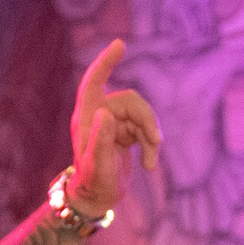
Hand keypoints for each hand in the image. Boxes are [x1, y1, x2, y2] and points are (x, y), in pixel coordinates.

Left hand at [64, 39, 161, 215]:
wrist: (97, 198)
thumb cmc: (94, 182)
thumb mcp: (98, 164)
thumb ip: (101, 140)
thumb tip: (107, 113)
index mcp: (87, 116)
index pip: (95, 81)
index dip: (106, 62)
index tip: (120, 45)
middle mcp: (100, 115)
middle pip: (130, 101)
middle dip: (146, 119)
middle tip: (156, 141)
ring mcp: (113, 123)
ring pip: (141, 116)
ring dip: (151, 137)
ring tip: (151, 162)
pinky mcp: (125, 133)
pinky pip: (145, 130)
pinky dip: (151, 146)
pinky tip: (150, 165)